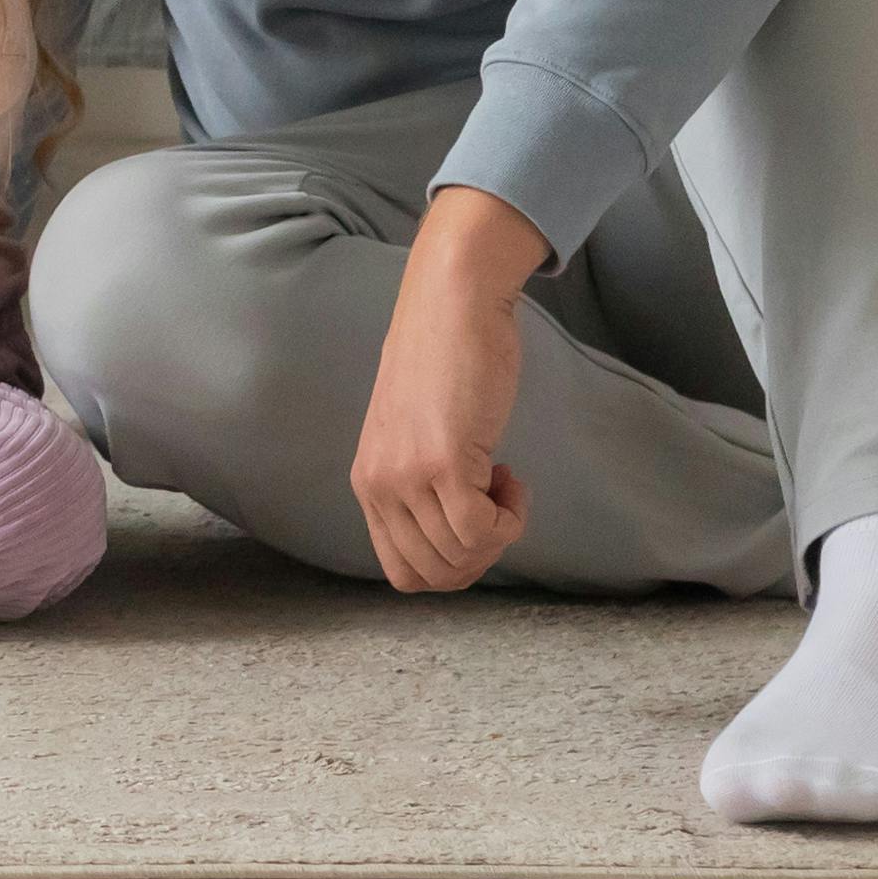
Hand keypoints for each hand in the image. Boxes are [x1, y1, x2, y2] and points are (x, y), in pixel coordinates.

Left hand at [349, 186, 546, 592]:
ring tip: (501, 479)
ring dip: (500, 530)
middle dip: (481, 556)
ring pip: (462, 555)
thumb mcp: (413, 435)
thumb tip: (454, 542)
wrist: (452, 303)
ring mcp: (408, 475)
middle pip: (436, 574)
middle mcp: (378, 485)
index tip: (475, 523)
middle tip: (496, 506)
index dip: (453, 567)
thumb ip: (418, 484)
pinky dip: (510, 518)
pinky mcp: (444, 461)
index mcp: (367, 483)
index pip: (404, 573)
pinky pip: (482, 530)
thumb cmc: (444, 362)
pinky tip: (509, 476)